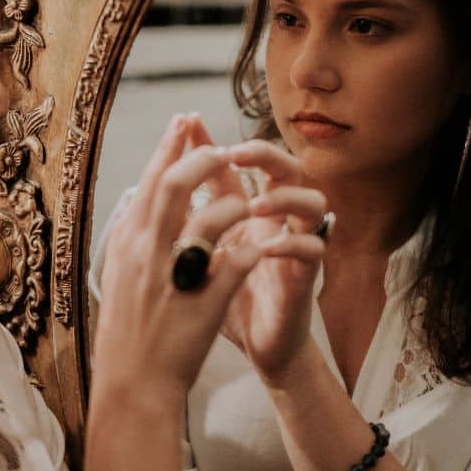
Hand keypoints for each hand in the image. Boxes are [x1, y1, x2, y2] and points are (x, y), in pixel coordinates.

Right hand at [94, 114, 262, 404]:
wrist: (132, 384)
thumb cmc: (127, 331)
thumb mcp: (118, 273)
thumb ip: (132, 235)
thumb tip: (139, 199)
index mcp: (127, 243)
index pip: (149, 180)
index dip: (170, 146)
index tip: (185, 121)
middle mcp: (146, 252)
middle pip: (175, 186)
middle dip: (202, 158)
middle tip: (223, 147)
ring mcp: (175, 276)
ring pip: (209, 218)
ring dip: (233, 202)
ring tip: (249, 202)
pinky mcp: (205, 302)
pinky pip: (237, 261)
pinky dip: (253, 246)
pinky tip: (265, 242)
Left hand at [186, 120, 327, 385]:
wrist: (256, 348)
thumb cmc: (228, 298)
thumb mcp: (201, 252)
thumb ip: (189, 217)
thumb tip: (156, 181)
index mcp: (252, 211)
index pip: (243, 164)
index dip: (216, 140)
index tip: (191, 122)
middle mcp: (280, 221)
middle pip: (290, 168)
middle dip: (265, 154)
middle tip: (235, 154)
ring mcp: (297, 246)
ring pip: (313, 203)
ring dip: (285, 198)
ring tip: (254, 205)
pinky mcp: (306, 278)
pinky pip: (313, 250)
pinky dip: (291, 243)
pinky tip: (266, 247)